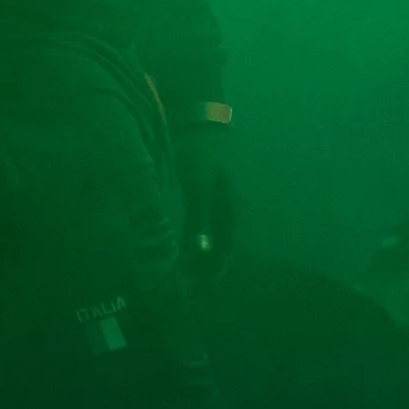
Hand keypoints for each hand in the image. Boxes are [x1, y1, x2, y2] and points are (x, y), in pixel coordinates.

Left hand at [175, 126, 236, 277]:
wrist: (198, 116)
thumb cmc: (200, 151)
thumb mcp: (199, 184)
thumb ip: (200, 218)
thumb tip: (201, 252)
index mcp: (231, 210)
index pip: (226, 250)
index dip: (214, 272)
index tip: (201, 292)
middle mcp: (227, 209)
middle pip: (219, 247)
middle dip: (205, 269)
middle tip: (187, 289)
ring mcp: (215, 201)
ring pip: (209, 237)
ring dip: (198, 256)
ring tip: (182, 274)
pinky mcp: (201, 193)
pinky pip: (199, 225)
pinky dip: (191, 239)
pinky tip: (177, 246)